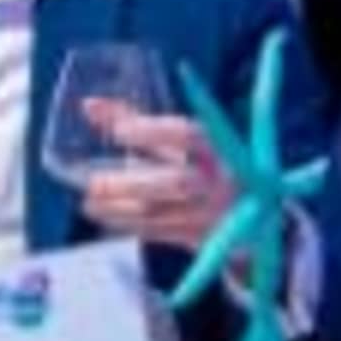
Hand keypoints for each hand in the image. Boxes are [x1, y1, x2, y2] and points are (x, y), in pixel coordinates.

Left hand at [74, 99, 237, 251]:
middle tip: (95, 182)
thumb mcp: (180, 141)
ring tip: (89, 202)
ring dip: (121, 209)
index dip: (153, 131)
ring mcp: (211, 212)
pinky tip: (102, 216)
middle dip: (132, 183)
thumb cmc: (203, 163)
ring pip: (164, 213)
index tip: (118, 130)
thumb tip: (88, 105)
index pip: (188, 134)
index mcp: (216, 147)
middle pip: (177, 182)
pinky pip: (160, 232)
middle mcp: (218, 179)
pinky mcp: (202, 236)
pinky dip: (128, 225)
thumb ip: (136, 120)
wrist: (251, 212)